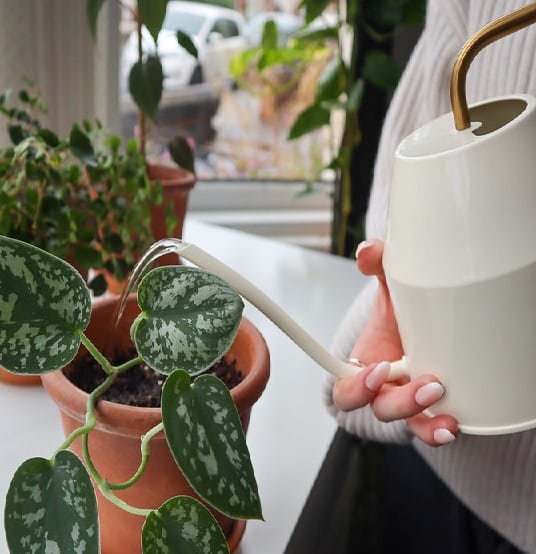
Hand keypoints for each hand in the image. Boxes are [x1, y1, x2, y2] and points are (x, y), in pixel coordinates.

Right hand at [333, 240, 457, 445]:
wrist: (423, 330)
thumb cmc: (399, 317)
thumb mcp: (390, 290)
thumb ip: (378, 268)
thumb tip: (368, 251)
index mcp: (364, 366)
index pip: (345, 386)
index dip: (356, 387)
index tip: (377, 369)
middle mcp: (383, 389)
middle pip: (380, 409)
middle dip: (401, 402)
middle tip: (428, 384)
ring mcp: (408, 402)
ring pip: (407, 424)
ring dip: (424, 422)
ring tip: (446, 414)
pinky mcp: (431, 409)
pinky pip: (430, 428)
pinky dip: (439, 430)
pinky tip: (455, 423)